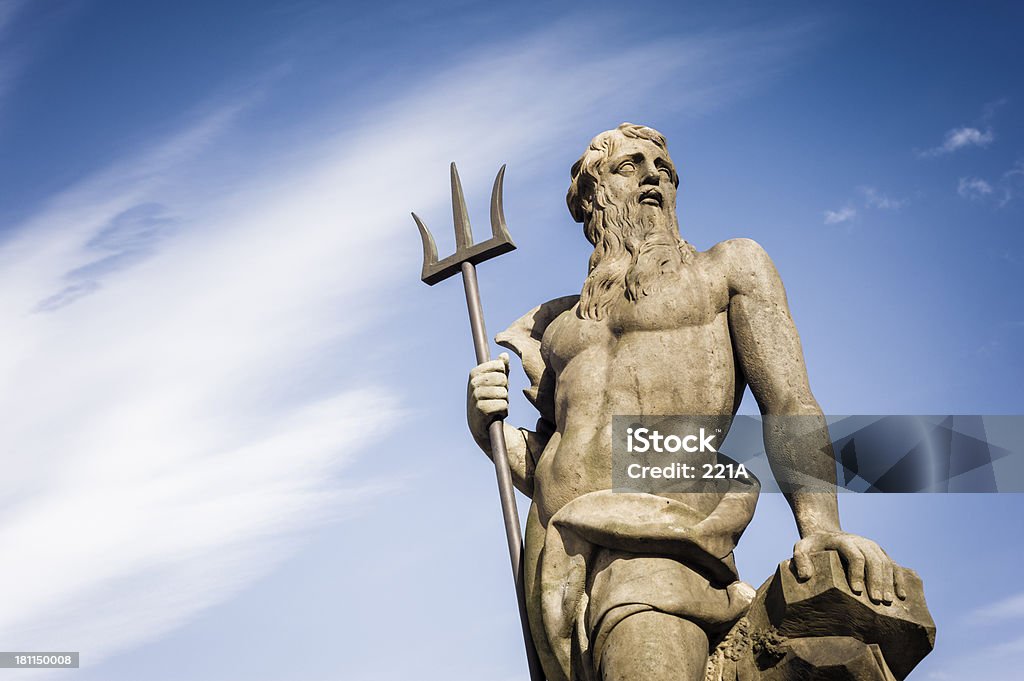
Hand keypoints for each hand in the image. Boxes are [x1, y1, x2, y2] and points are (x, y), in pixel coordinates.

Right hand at [467, 353, 509, 447]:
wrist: (481, 425)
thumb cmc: (491, 399)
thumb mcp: (496, 382)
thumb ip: (502, 368)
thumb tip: (504, 355)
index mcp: (475, 373)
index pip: (499, 365)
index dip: (503, 376)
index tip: (497, 384)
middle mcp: (473, 383)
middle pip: (502, 379)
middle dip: (505, 390)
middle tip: (497, 398)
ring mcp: (475, 396)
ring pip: (503, 393)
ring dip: (505, 402)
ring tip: (496, 406)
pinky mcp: (480, 410)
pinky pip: (503, 405)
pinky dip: (504, 411)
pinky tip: (496, 414)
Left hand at [793, 531, 907, 604]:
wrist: (825, 534)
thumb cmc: (812, 546)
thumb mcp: (801, 548)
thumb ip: (800, 559)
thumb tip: (806, 576)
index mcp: (843, 541)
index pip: (855, 556)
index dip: (857, 573)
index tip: (856, 591)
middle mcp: (861, 542)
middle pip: (874, 561)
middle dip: (877, 581)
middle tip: (877, 601)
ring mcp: (873, 547)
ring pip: (886, 563)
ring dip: (889, 582)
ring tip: (887, 602)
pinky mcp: (880, 554)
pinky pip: (893, 566)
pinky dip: (899, 580)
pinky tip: (901, 595)